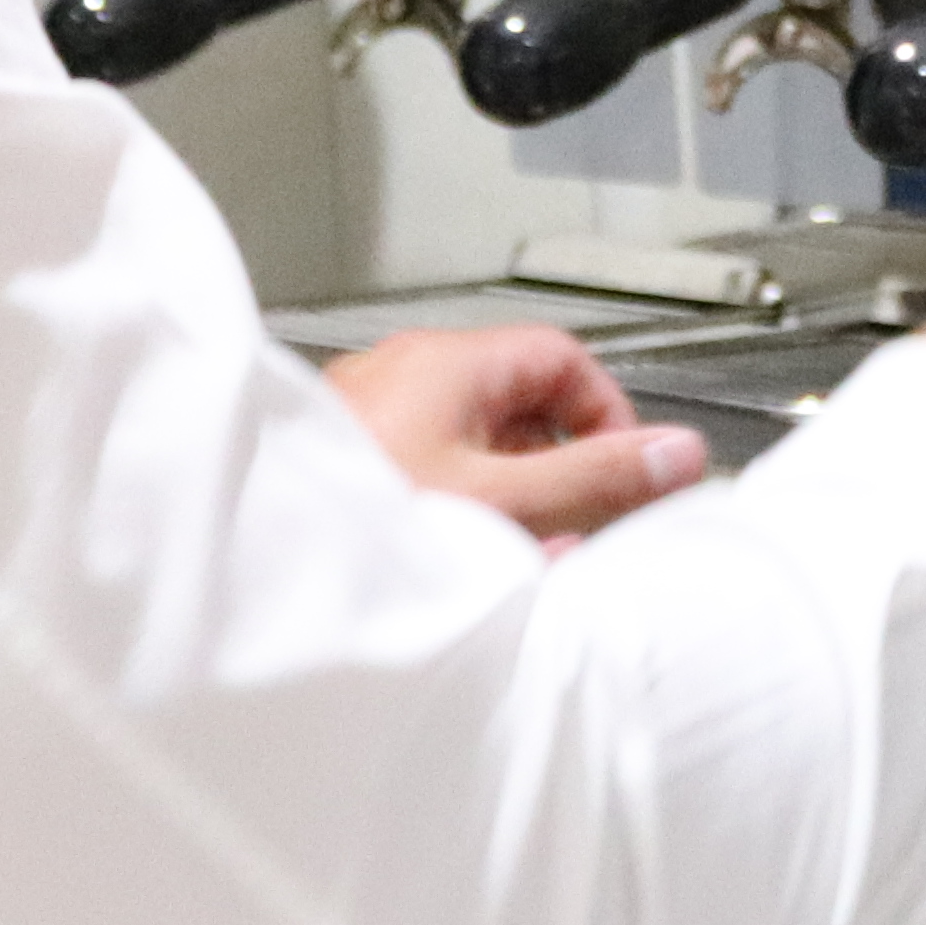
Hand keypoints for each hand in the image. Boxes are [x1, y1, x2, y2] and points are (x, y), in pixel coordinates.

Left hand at [325, 324, 705, 542]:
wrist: (247, 565)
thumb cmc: (358, 522)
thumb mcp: (501, 503)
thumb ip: (595, 481)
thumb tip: (677, 454)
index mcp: (446, 364)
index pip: (562, 359)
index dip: (606, 414)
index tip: (623, 474)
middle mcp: (403, 377)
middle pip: (517, 405)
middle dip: (555, 471)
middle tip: (572, 528)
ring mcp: (369, 418)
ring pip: (471, 446)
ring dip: (507, 500)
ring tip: (513, 559)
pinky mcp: (344, 463)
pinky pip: (425, 475)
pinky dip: (455, 513)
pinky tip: (455, 565)